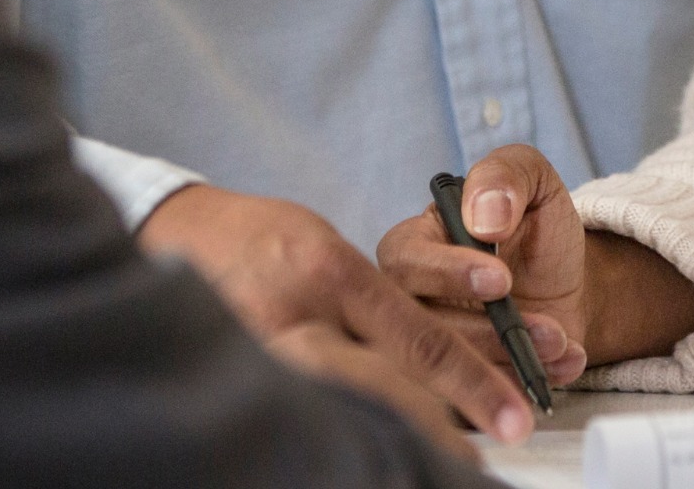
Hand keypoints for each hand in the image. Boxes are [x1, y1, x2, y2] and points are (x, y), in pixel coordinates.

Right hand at [137, 183, 534, 448]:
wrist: (176, 236)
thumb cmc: (266, 243)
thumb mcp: (327, 249)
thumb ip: (380, 301)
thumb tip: (440, 360)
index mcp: (328, 273)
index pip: (418, 337)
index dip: (475, 378)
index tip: (518, 412)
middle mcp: (297, 319)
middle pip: (390, 383)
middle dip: (453, 414)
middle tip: (503, 440)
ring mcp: (265, 356)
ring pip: (355, 404)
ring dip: (412, 431)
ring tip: (456, 458)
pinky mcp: (247, 375)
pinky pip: (313, 414)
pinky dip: (352, 433)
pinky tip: (380, 456)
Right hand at [374, 144, 693, 384]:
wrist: (570, 282)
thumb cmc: (536, 228)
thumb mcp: (531, 179)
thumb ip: (506, 176)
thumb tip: (484, 217)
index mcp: (411, 244)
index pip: (406, 262)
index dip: (450, 273)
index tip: (502, 281)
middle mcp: (408, 301)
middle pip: (422, 329)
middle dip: (489, 336)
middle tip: (548, 331)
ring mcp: (428, 351)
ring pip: (449, 373)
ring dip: (512, 364)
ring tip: (562, 346)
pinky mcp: (454, 390)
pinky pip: (472, 406)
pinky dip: (521, 390)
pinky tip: (562, 367)